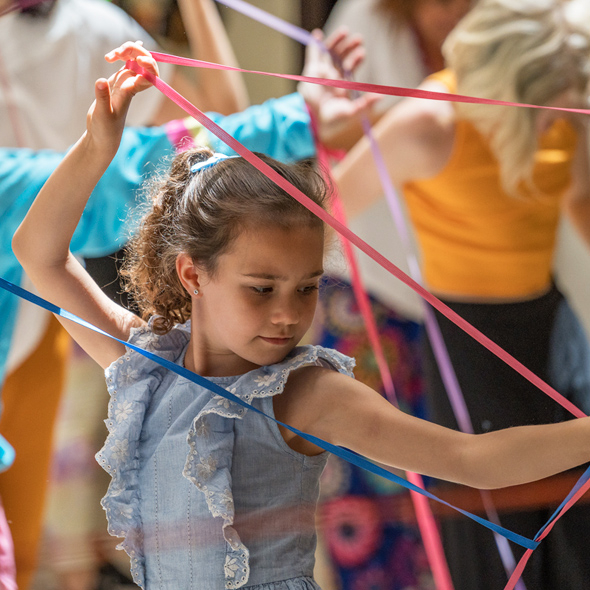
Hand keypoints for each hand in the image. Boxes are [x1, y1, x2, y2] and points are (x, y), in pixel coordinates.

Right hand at [85, 41, 158, 153]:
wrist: (102, 138)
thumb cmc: (105, 130)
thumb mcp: (102, 115)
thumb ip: (103, 99)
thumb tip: (101, 81)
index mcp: (131, 92)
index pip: (149, 75)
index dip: (148, 64)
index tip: (138, 60)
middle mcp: (131, 86)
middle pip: (143, 62)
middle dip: (135, 51)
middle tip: (118, 53)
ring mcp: (124, 84)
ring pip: (133, 61)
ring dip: (126, 52)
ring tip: (109, 56)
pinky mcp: (116, 84)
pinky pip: (125, 66)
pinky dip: (124, 57)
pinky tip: (119, 52)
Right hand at [298, 28, 380, 150]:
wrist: (316, 123)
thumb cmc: (335, 120)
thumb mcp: (352, 112)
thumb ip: (365, 105)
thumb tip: (381, 96)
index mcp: (343, 83)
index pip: (351, 67)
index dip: (356, 59)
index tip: (362, 53)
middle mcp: (333, 75)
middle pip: (341, 56)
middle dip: (349, 47)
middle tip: (359, 39)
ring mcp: (321, 72)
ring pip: (329, 52)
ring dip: (336, 41)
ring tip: (344, 31)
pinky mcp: (310, 72)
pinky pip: (312, 56)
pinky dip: (314, 45)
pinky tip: (317, 35)